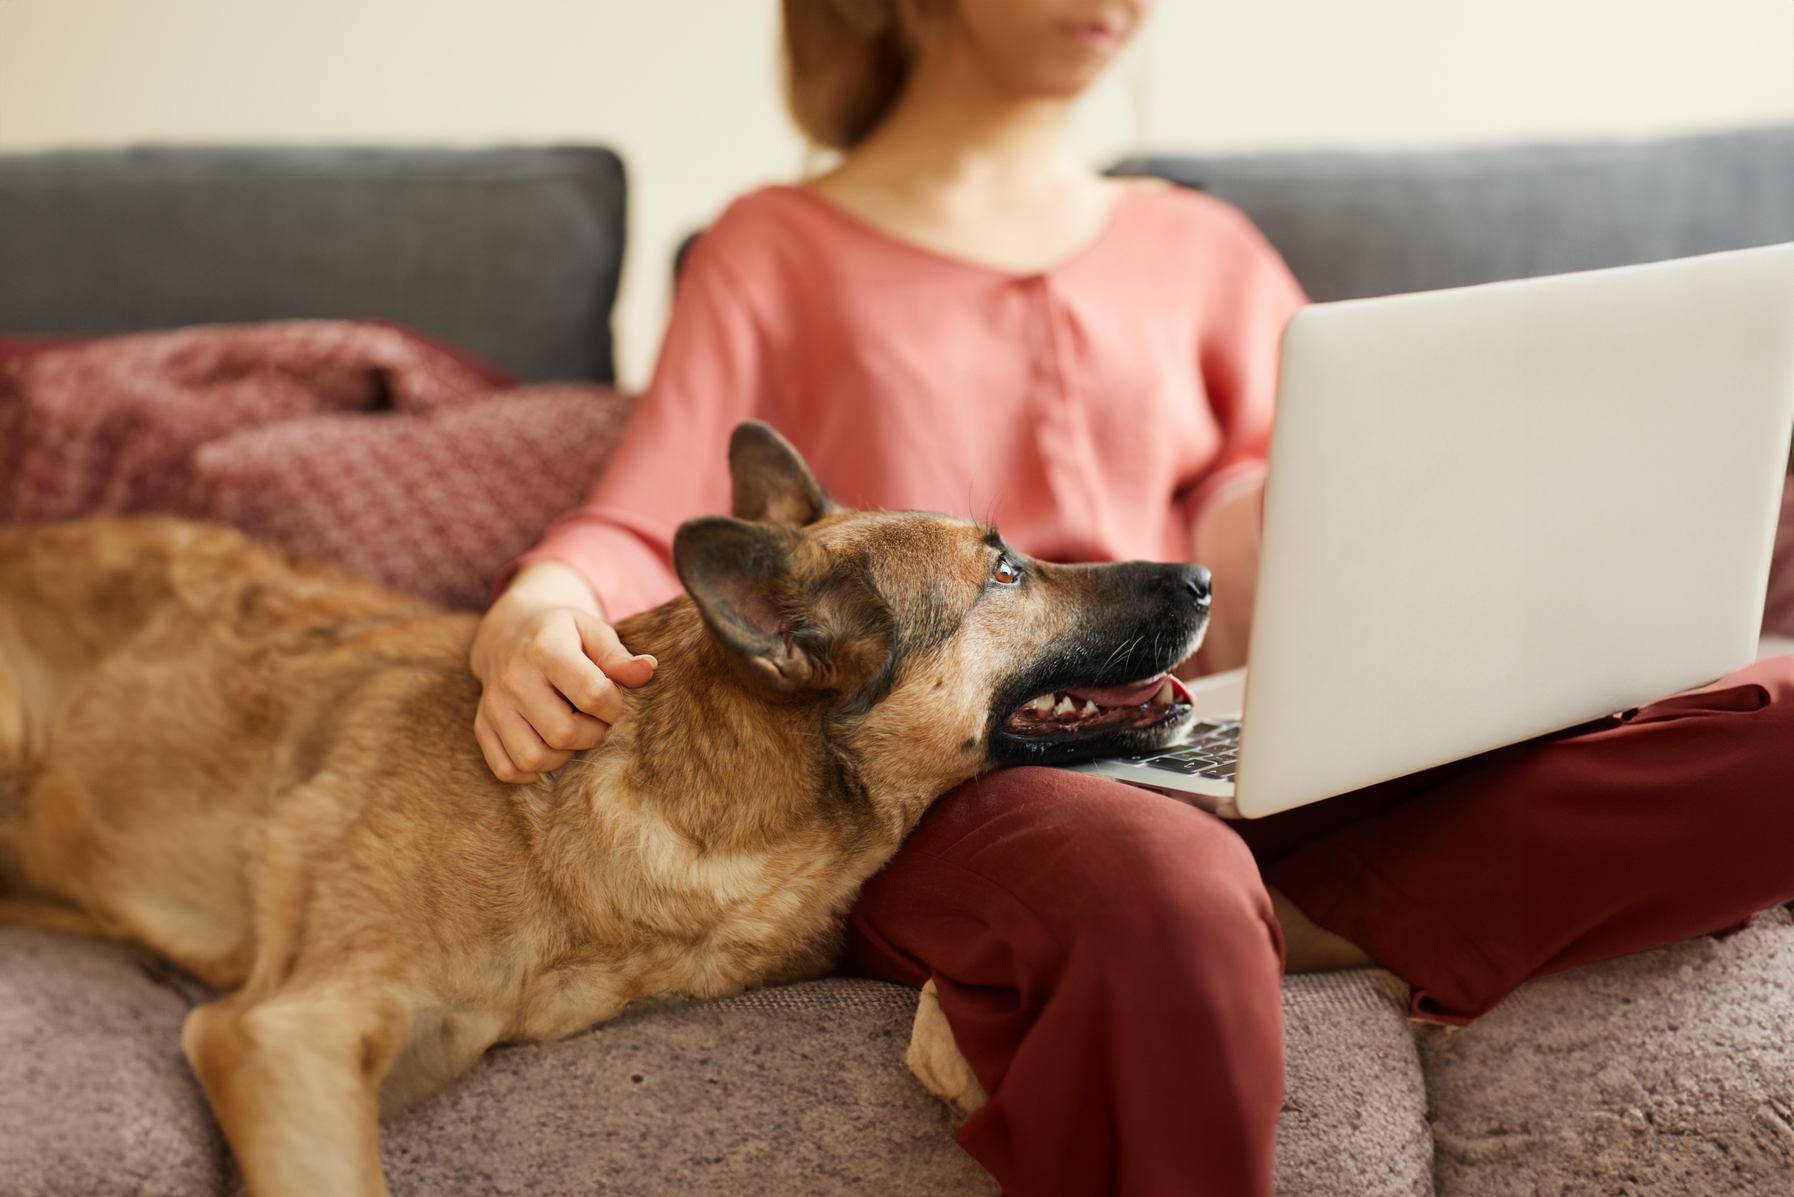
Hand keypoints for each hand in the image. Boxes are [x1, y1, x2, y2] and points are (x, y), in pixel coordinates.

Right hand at [470, 562, 655, 782]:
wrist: (506, 631)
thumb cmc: (560, 632)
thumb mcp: (591, 629)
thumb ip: (618, 655)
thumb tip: (648, 670)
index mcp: (545, 648)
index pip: (591, 694)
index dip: (614, 707)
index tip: (615, 702)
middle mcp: (513, 679)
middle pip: (562, 733)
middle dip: (592, 735)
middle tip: (597, 722)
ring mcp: (494, 705)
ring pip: (532, 757)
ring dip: (563, 757)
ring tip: (573, 735)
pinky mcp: (483, 725)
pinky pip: (504, 768)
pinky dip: (530, 772)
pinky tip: (548, 752)